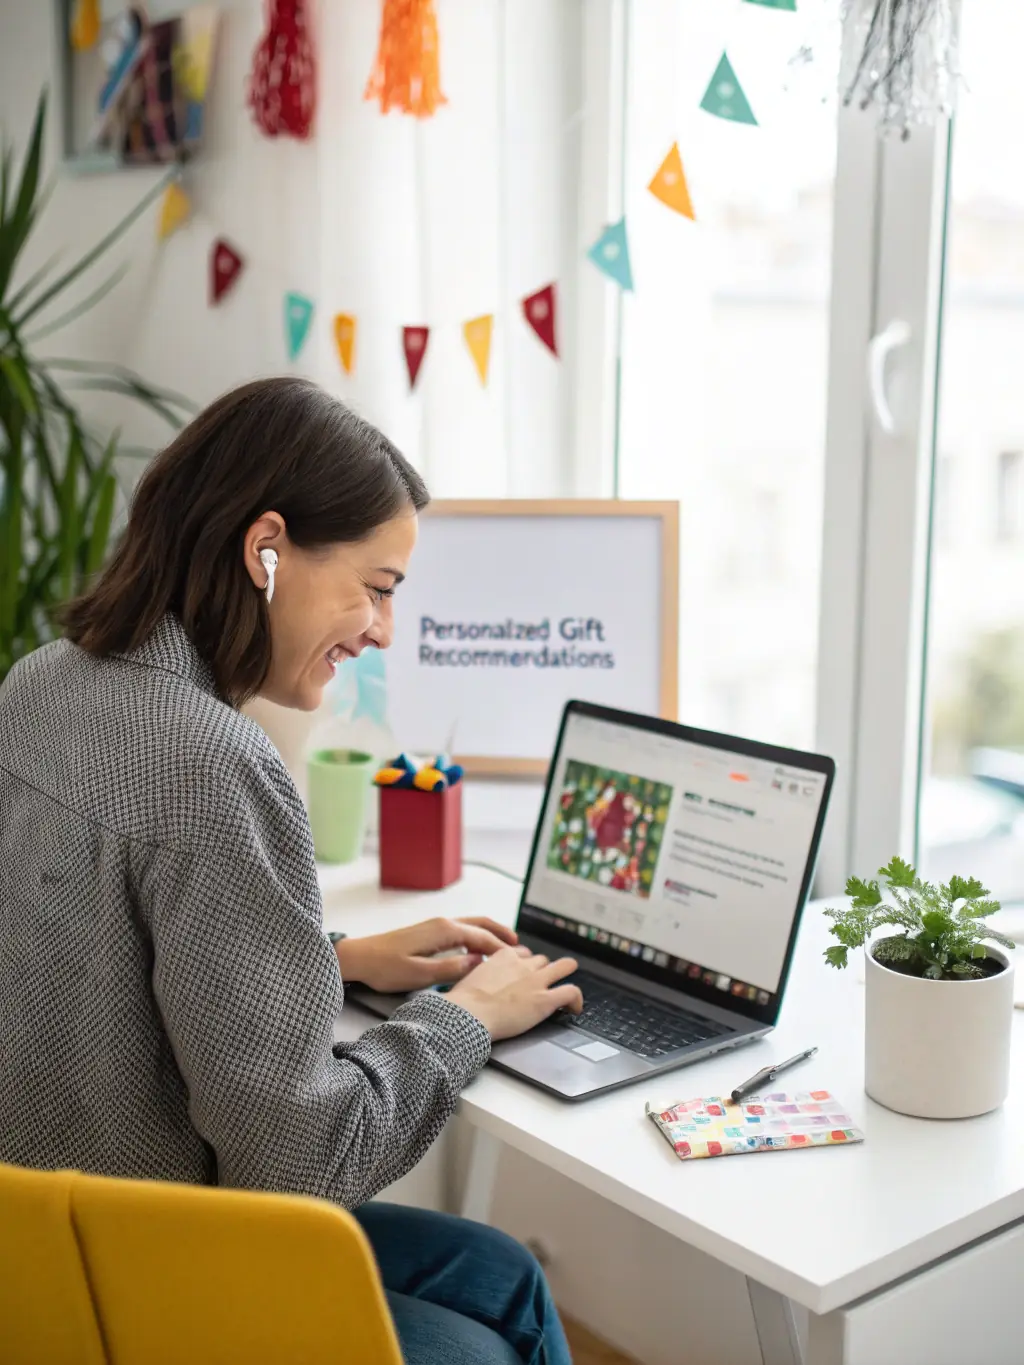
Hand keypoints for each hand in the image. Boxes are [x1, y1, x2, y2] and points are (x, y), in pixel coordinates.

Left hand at [334, 917, 518, 993]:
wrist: (359, 958)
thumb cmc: (386, 968)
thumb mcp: (420, 974)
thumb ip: (452, 969)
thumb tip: (478, 961)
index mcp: (444, 931)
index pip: (482, 937)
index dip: (501, 948)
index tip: (518, 959)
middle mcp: (442, 923)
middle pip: (480, 923)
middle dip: (501, 932)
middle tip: (519, 946)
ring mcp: (435, 926)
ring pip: (470, 925)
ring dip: (489, 932)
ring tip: (505, 945)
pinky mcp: (428, 932)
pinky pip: (460, 930)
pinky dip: (476, 935)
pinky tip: (477, 948)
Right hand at [447, 947, 583, 1040]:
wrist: (469, 1014)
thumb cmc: (463, 1002)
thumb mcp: (468, 979)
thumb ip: (479, 977)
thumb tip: (474, 986)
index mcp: (503, 956)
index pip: (522, 953)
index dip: (525, 963)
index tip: (524, 972)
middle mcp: (523, 964)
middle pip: (542, 960)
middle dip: (543, 970)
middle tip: (543, 983)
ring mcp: (537, 980)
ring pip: (564, 967)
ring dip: (565, 975)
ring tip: (567, 989)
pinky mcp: (546, 1000)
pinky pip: (571, 992)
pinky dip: (576, 1000)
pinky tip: (574, 1008)